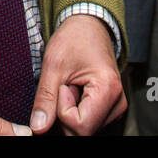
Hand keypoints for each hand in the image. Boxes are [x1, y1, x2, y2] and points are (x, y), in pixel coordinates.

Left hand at [30, 14, 125, 134]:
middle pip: (83, 131)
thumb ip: (45, 99)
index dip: (62, 111)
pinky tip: (77, 92)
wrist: (88, 26)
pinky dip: (76, 112)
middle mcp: (118, 102)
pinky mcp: (111, 109)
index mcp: (108, 90)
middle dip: (65, 114)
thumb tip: (39, 128)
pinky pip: (88, 123)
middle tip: (66, 86)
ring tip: (72, 86)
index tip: (63, 86)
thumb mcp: (53, 66)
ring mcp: (116, 107)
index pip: (80, 126)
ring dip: (70, 113)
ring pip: (84, 130)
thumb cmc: (74, 39)